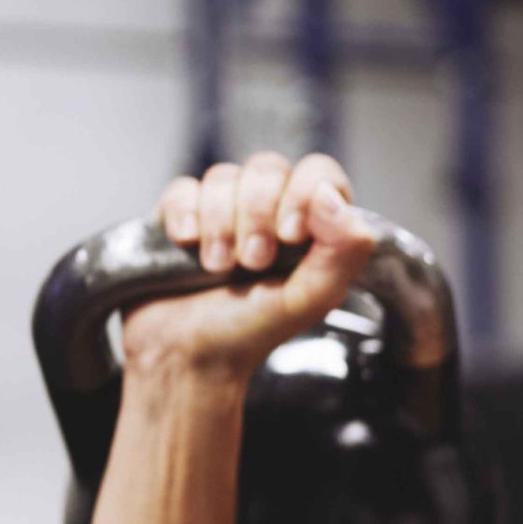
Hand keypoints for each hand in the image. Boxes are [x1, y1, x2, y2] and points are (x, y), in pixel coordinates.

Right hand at [120, 152, 377, 379]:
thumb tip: (331, 195)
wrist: (189, 355)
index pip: (319, 172)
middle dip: (257, 215)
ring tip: (217, 268)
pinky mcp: (182, 214)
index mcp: (310, 226)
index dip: (304, 192)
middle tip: (253, 263)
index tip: (291, 236)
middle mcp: (269, 210)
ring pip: (224, 175)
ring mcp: (224, 209)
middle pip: (268, 168)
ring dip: (220, 223)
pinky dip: (185, 212)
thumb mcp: (309, 300)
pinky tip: (186, 242)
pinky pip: (183, 187)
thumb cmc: (253, 331)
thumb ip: (340, 253)